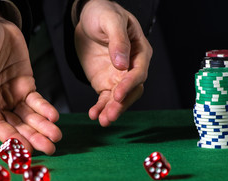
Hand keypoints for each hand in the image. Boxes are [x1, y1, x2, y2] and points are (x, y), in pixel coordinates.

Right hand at [0, 10, 61, 154]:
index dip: (10, 138)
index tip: (25, 148)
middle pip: (16, 126)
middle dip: (33, 138)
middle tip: (49, 148)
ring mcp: (12, 95)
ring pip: (28, 117)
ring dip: (42, 128)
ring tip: (56, 137)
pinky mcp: (25, 86)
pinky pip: (37, 102)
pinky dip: (46, 110)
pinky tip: (54, 116)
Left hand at [74, 0, 152, 125]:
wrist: (87, 18)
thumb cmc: (103, 13)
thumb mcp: (111, 20)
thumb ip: (118, 41)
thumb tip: (122, 64)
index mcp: (140, 51)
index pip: (139, 72)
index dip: (130, 84)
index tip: (118, 94)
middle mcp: (132, 67)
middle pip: (132, 90)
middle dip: (121, 104)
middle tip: (110, 115)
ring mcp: (118, 77)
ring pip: (119, 99)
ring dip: (112, 110)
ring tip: (102, 120)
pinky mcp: (105, 83)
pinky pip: (105, 98)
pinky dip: (100, 107)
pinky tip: (94, 115)